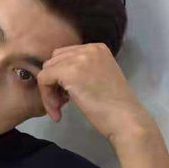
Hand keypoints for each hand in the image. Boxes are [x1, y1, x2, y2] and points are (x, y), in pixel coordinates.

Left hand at [37, 43, 155, 143]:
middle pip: (53, 61)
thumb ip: (82, 70)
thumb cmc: (114, 106)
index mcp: (97, 48)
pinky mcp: (69, 72)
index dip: (60, 77)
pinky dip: (46, 97)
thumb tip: (57, 74)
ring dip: (49, 92)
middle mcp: (88, 48)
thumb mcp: (99, 77)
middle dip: (53, 83)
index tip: (67, 97)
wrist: (125, 119)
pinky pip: (43, 79)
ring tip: (60, 109)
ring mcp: (79, 58)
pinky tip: (57, 112)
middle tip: (63, 103)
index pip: (64, 56)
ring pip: (46, 70)